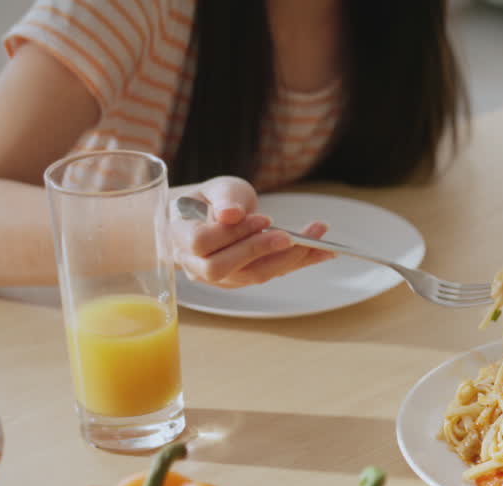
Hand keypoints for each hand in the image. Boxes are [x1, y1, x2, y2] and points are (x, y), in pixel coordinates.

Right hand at [172, 176, 332, 287]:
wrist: (213, 214)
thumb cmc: (212, 199)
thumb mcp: (217, 188)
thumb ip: (223, 198)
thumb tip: (230, 215)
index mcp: (179, 236)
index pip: (201, 243)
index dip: (233, 233)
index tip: (263, 218)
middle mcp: (195, 264)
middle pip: (223, 268)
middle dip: (260, 251)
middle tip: (291, 236)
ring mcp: (219, 278)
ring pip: (253, 276)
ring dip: (289, 258)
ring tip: (319, 239)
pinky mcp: (244, 280)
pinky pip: (272, 273)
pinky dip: (299, 261)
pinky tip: (324, 250)